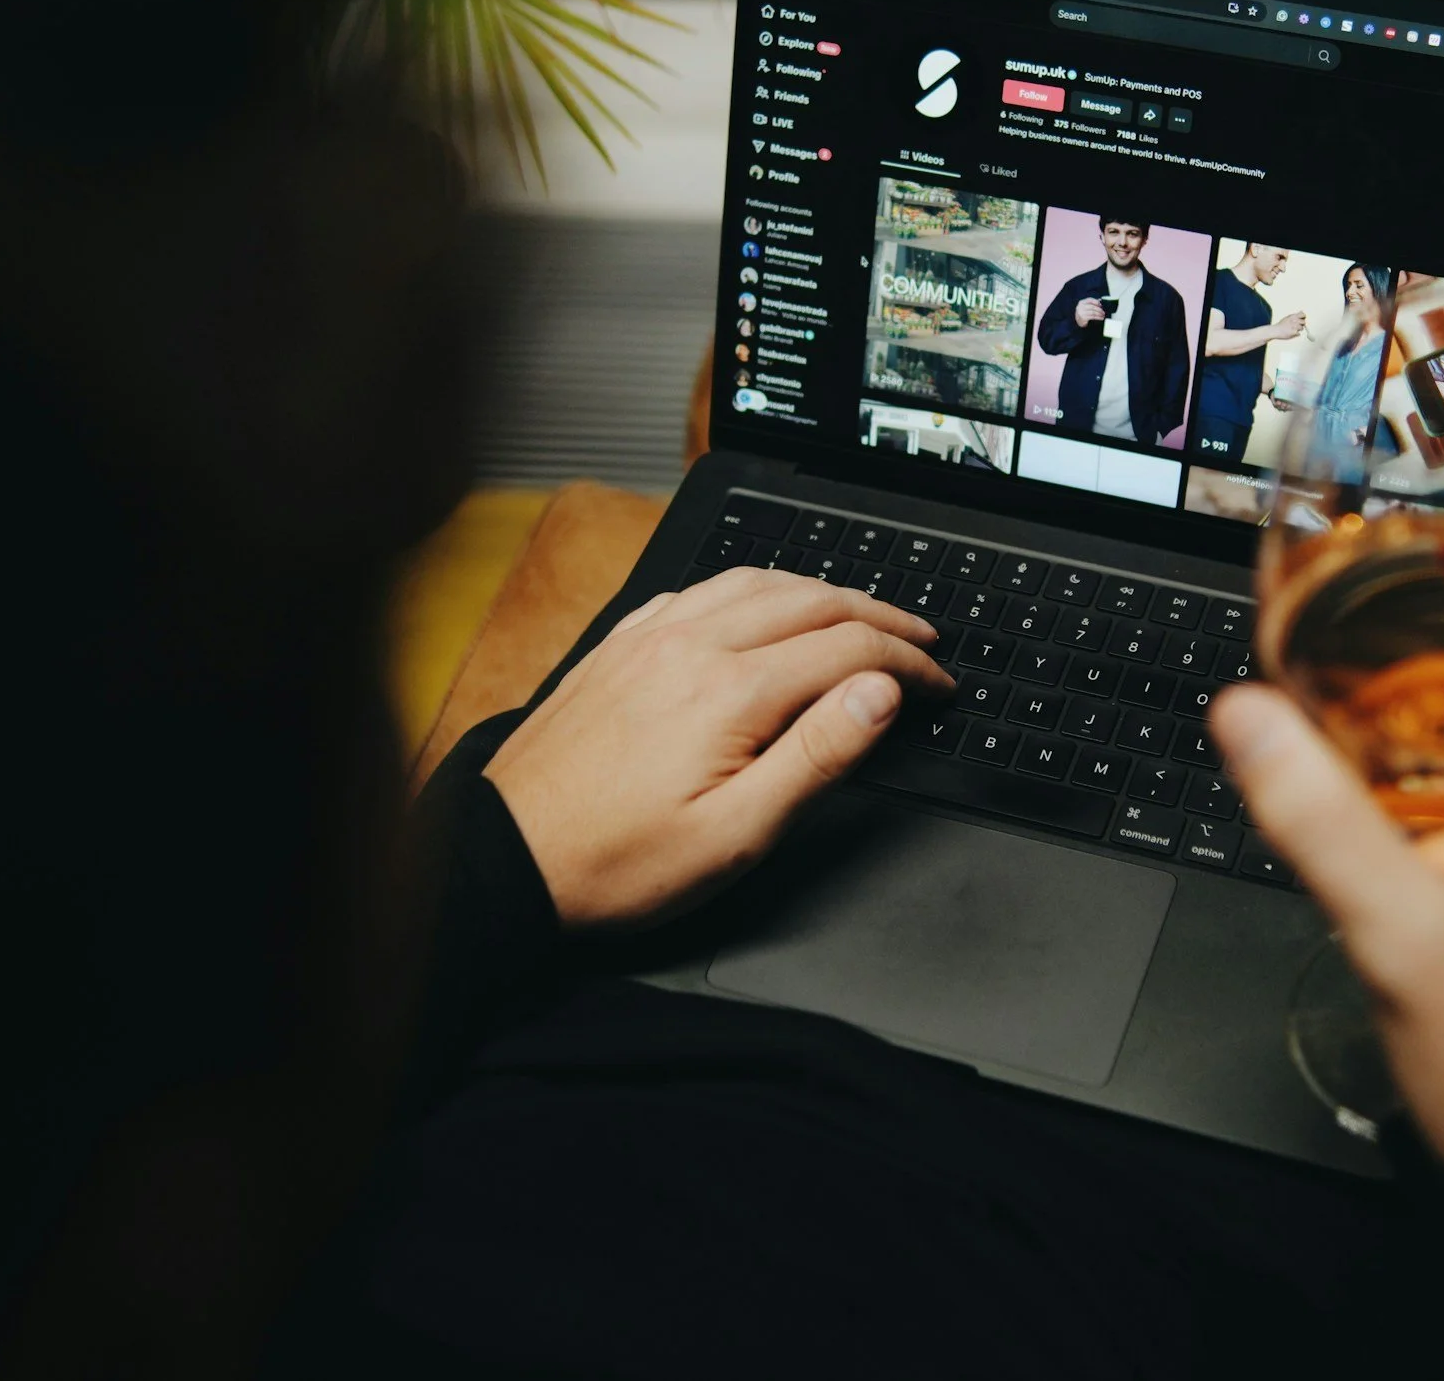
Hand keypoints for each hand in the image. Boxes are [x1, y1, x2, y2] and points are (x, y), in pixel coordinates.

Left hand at [485, 569, 952, 926]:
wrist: (506, 857)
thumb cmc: (616, 862)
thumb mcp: (737, 835)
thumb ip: (817, 756)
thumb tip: (879, 693)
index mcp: (729, 692)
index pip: (848, 651)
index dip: (908, 665)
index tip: (938, 684)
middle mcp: (690, 645)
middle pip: (811, 601)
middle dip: (879, 616)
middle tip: (920, 640)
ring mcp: (650, 638)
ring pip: (757, 581)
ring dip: (821, 591)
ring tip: (860, 614)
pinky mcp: (619, 645)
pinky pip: (701, 589)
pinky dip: (755, 588)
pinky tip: (762, 607)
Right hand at [1075, 297, 1105, 326]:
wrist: (1078, 321)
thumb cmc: (1084, 312)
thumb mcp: (1086, 306)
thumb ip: (1092, 303)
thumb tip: (1100, 300)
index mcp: (1082, 302)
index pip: (1090, 300)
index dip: (1096, 302)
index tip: (1101, 305)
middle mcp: (1081, 307)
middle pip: (1092, 307)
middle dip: (1099, 309)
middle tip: (1103, 312)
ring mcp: (1081, 312)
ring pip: (1093, 312)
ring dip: (1099, 314)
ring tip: (1103, 315)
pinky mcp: (1083, 318)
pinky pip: (1093, 317)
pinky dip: (1098, 317)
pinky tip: (1101, 318)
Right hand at [1271, 310, 1306, 339]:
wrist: (1276, 330)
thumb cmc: (1281, 324)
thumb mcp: (1288, 317)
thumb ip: (1295, 315)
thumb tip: (1302, 311)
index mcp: (1293, 316)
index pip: (1303, 314)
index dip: (1303, 317)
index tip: (1302, 319)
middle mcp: (1295, 321)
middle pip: (1303, 322)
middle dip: (1301, 324)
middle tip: (1296, 325)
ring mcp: (1295, 327)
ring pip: (1302, 328)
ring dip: (1299, 329)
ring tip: (1293, 329)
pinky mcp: (1294, 332)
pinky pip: (1299, 333)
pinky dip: (1296, 334)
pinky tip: (1292, 332)